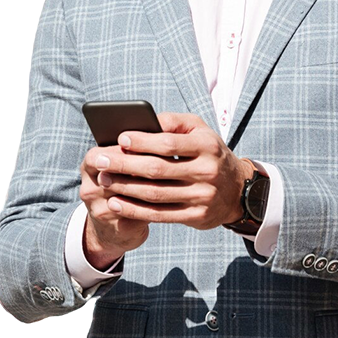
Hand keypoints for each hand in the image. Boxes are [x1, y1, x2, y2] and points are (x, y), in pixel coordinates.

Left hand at [80, 113, 253, 262]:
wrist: (237, 189)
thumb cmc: (209, 153)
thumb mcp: (200, 130)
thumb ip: (174, 122)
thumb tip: (145, 121)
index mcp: (207, 146)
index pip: (169, 143)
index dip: (142, 141)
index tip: (120, 138)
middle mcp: (207, 171)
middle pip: (158, 169)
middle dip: (125, 164)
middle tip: (100, 160)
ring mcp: (202, 196)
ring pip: (155, 194)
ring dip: (125, 188)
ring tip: (104, 180)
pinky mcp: (197, 217)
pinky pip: (160, 215)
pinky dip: (135, 210)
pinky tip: (116, 203)